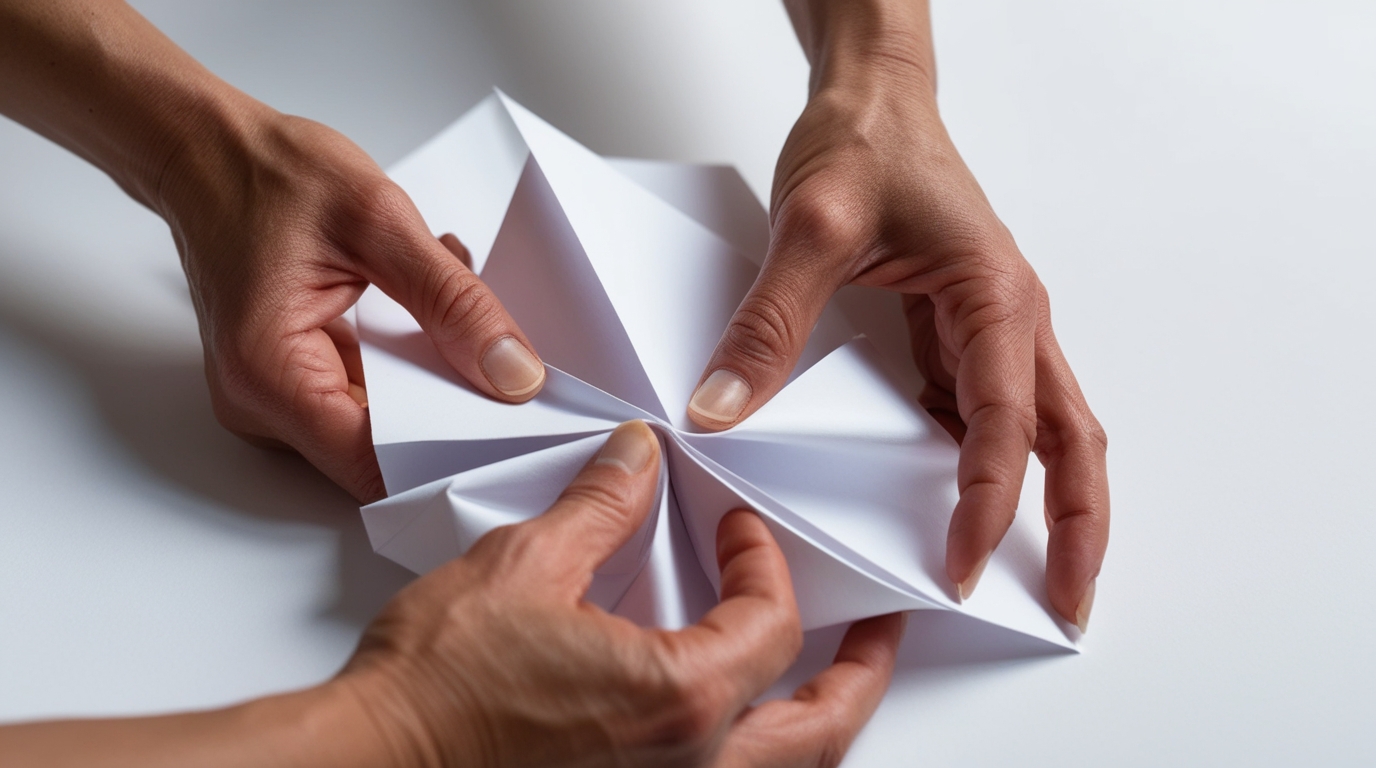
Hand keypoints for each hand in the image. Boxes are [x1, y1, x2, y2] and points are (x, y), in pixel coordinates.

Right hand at [0, 0, 545, 503]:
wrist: (208, 152)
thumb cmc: (267, 174)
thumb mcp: (381, 224)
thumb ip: (454, 304)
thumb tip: (513, 374)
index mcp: (271, 374)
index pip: (378, 465)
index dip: (450, 453)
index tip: (510, 429)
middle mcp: (262, 405)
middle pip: (382, 452)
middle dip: (449, 408)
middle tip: (499, 355)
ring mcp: (274, 398)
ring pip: (383, 423)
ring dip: (430, 372)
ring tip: (446, 303)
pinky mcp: (291, 381)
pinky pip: (367, 394)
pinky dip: (405, 356)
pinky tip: (418, 302)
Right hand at [0, 421, 901, 764]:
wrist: (374, 763)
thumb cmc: (437, 687)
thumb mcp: (525, 566)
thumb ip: (599, 506)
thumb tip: (637, 459)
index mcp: (679, 702)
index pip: (772, 624)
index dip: (765, 562)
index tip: (739, 528)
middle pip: (824, 727)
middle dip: (862, 671)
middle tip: (879, 628)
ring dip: (818, 722)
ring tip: (826, 679)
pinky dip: (754, 749)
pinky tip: (738, 718)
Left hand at [688, 0, 1107, 629]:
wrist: (873, 95)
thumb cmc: (866, 141)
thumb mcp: (811, 229)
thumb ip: (771, 322)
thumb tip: (726, 406)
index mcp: (996, 296)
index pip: (1007, 425)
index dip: (987, 503)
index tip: (960, 564)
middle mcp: (1011, 317)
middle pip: (1069, 441)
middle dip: (1078, 527)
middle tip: (1068, 604)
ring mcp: (989, 327)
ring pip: (1040, 432)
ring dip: (1040, 503)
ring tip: (1023, 574)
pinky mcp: (958, 330)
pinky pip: (983, 411)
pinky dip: (981, 464)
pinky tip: (949, 502)